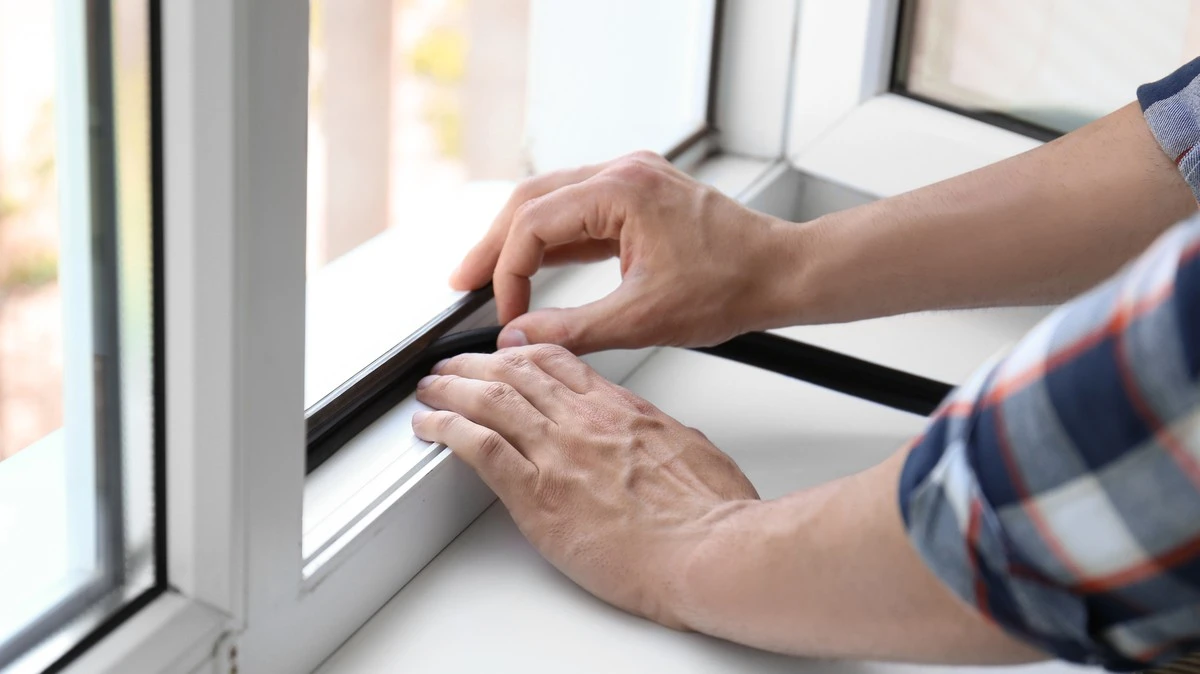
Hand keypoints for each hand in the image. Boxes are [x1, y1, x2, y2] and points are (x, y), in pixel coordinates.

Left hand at [411, 344, 759, 626]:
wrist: (708, 551)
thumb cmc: (711, 514)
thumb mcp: (693, 450)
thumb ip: (663, 437)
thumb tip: (660, 438)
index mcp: (622, 409)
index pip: (561, 363)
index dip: (524, 353)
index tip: (508, 355)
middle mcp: (584, 421)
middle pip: (517, 373)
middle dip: (477, 365)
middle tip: (455, 366)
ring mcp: (558, 452)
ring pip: (490, 399)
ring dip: (451, 388)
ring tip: (430, 388)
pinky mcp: (537, 492)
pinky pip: (479, 446)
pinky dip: (447, 429)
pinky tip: (430, 425)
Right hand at [450, 151, 797, 353]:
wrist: (783, 273)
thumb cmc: (734, 285)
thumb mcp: (644, 319)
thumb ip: (573, 330)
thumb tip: (520, 338)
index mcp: (622, 190)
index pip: (534, 224)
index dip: (508, 272)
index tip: (504, 315)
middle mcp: (624, 173)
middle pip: (532, 201)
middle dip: (495, 245)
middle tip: (462, 281)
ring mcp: (633, 180)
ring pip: (553, 202)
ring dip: (520, 240)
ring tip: (488, 276)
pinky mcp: (641, 196)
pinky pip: (581, 212)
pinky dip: (555, 240)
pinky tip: (536, 266)